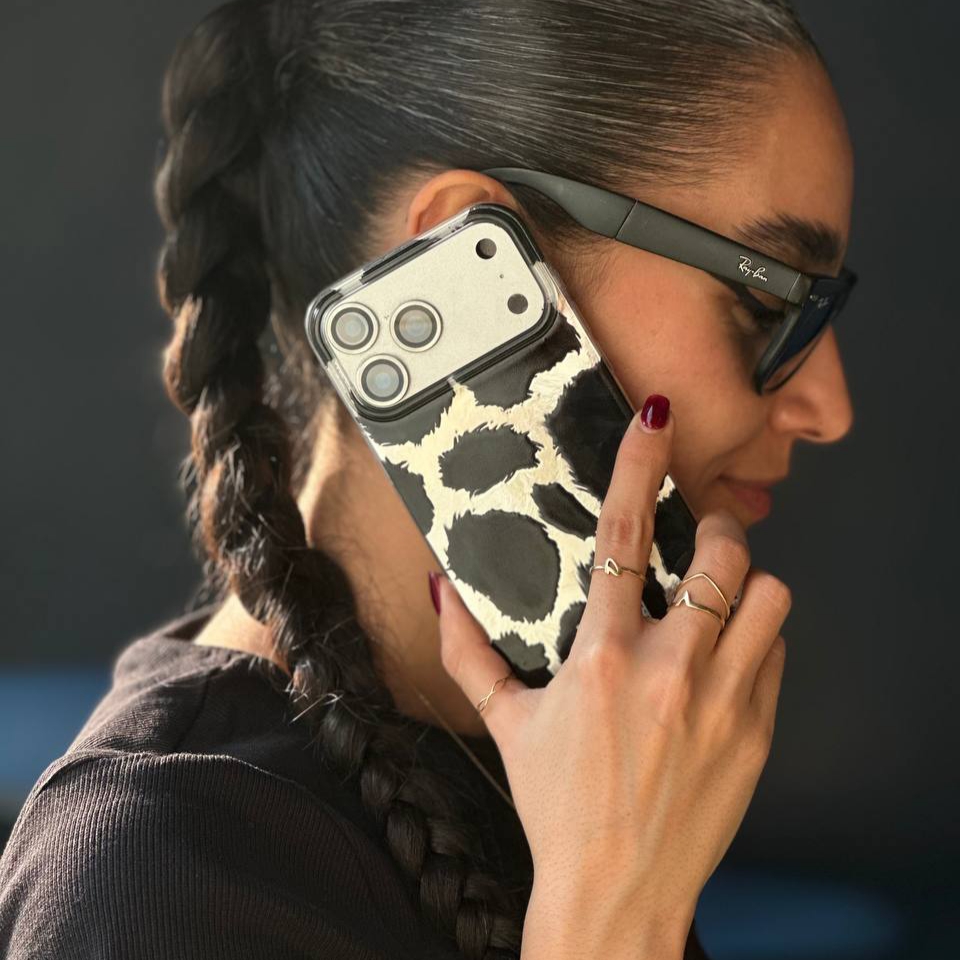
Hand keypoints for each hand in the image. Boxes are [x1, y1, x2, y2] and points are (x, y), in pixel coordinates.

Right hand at [433, 397, 789, 955]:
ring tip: (720, 598)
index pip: (625, 537)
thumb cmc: (557, 806)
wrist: (617, 894)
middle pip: (724, 554)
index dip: (640, 465)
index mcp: (603, 658)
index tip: (655, 420)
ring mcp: (721, 701)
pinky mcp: (755, 731)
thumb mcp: (504, 722)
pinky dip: (756, 640)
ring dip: (747, 584)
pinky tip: (724, 658)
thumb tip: (440, 590)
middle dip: (718, 530)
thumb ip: (467, 651)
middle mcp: (669, 671)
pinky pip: (777, 653)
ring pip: (769, 596)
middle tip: (701, 541)